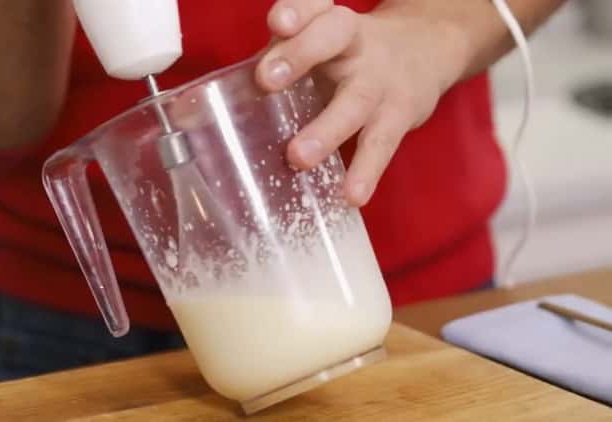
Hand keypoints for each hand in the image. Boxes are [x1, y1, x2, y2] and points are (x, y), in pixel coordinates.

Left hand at [256, 0, 469, 206]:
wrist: (426, 50)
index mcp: (329, 22)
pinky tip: (351, 194)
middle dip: (300, 55)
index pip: (314, 6)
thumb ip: (281, 62)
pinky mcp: (400, 115)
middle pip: (333, 37)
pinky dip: (367, 171)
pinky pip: (382, 144)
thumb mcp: (320, 45)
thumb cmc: (350, 54)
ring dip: (327, 130)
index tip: (278, 23)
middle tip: (266, 80)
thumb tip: (229, 102)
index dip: (297, 11)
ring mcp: (381, 80)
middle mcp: (356, 44)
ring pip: (356, 100)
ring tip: (299, 157)